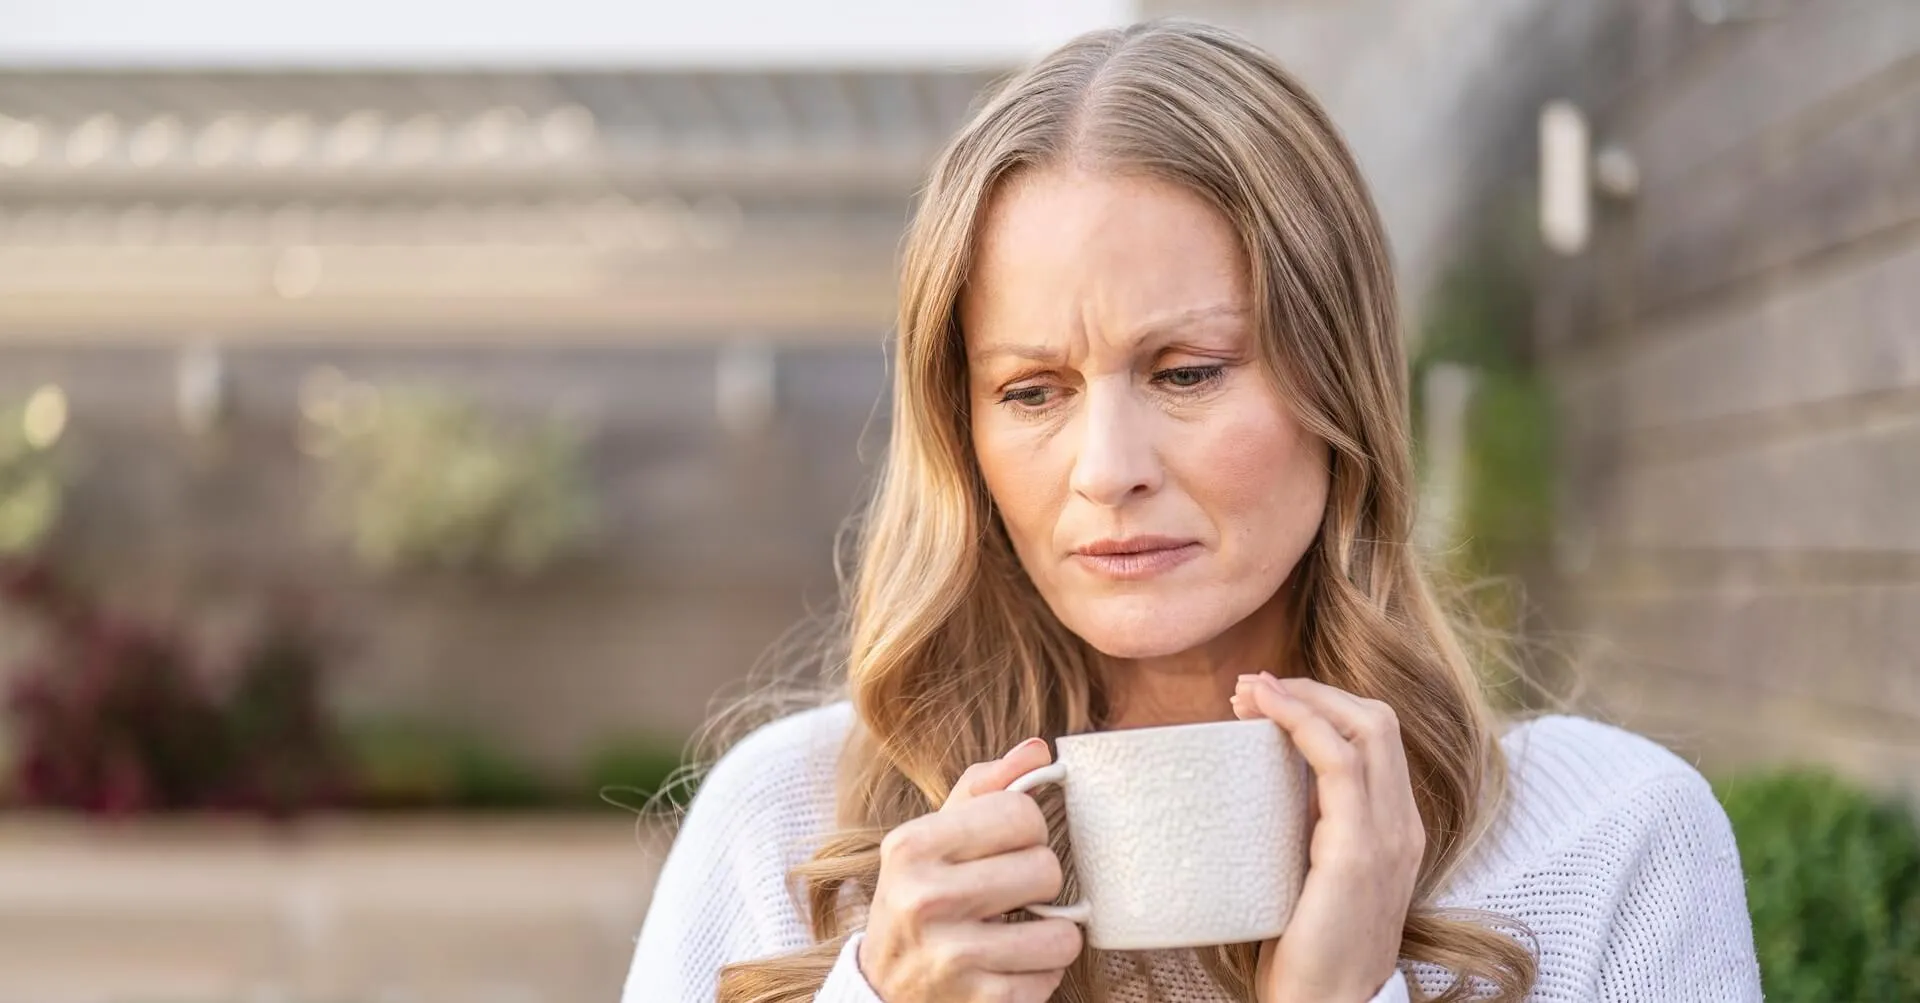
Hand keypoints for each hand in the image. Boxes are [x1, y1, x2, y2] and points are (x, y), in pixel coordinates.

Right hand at [858, 738, 1084, 1001]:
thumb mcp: (934, 839)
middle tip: (1014, 892)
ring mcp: (950, 956)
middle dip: (1040, 880)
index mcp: (912, 846)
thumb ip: (985, 789)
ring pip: (1062, 933)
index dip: (1029, 828)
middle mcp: (925, 899)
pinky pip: (1051, 976)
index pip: (1020, 812)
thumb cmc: (921, 898)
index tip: (1010, 846)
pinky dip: (1040, 973)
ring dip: (1051, 934)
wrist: (883, 990)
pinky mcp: (977, 1001)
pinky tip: (1010, 966)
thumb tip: (1038, 750)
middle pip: (1046, 869)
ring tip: (1020, 932)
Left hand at [1232, 672, 1422, 1002]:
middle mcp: (1402, 825)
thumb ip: (1308, 829)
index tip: (1266, 700)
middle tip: (1252, 687)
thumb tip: (1266, 783)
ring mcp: (1388, 836)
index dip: (1324, 705)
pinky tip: (1266, 712)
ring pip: (1365, 728)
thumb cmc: (1307, 950)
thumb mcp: (1312, 872)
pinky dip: (1302, 723)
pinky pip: (1340, 763)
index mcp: (1394, 828)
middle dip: (1313, 690)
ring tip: (1249, 690)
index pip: (1375, 739)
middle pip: (1377, 719)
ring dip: (1303, 697)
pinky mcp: (1360, 852)